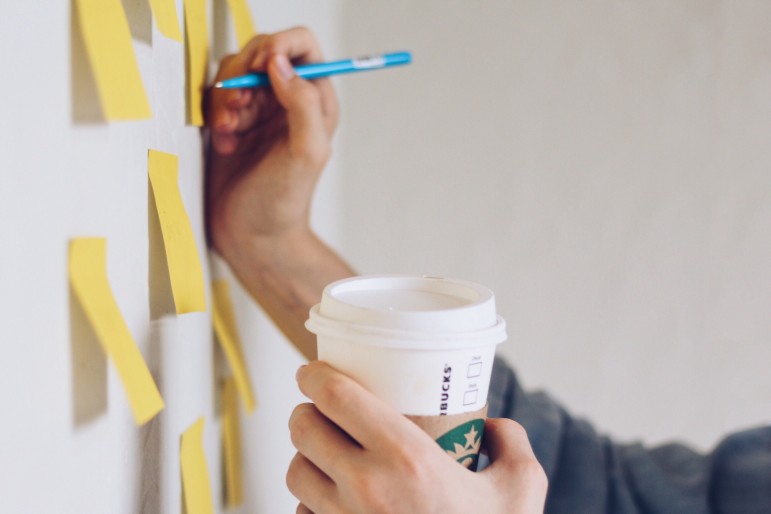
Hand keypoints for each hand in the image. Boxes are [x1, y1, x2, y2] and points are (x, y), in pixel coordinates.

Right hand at [205, 27, 338, 258]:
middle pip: (261, 52)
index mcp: (314, 101)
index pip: (302, 46)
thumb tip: (281, 63)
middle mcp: (287, 101)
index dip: (279, 45)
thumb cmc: (284, 201)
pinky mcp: (231, 123)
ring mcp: (257, 111)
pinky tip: (223, 145)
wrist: (252, 236)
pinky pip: (214, 97)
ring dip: (225, 98)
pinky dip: (214, 115)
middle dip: (243, 74)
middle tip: (239, 107)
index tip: (260, 66)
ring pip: (232, 73)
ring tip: (230, 132)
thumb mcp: (305, 152)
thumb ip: (302, 104)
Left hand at [287, 361, 547, 513]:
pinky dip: (311, 502)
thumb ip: (513, 444)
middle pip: (303, 429)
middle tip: (325, 410)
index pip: (336, 397)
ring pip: (295, 472)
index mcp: (406, 458)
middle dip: (308, 412)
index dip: (314, 375)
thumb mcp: (520, 490)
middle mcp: (365, 487)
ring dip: (305, 456)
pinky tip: (334, 500)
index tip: (313, 371)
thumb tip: (495, 427)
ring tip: (328, 453)